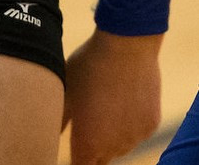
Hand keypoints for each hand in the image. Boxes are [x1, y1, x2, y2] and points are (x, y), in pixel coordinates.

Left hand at [63, 29, 162, 164]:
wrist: (126, 47)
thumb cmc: (88, 66)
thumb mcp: (65, 89)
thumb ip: (58, 117)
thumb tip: (49, 131)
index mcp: (88, 142)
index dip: (76, 160)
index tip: (72, 148)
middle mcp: (114, 148)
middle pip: (100, 160)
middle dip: (91, 148)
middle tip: (85, 121)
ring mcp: (136, 138)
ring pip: (119, 146)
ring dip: (110, 136)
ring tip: (102, 103)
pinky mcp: (151, 125)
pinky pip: (136, 132)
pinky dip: (128, 123)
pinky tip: (121, 97)